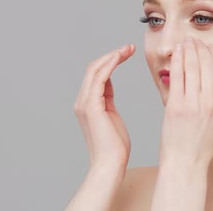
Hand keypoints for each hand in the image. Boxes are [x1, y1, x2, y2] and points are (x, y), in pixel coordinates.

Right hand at [73, 44, 135, 169]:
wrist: (110, 164)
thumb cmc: (115, 147)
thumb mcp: (112, 116)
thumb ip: (108, 100)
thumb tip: (109, 85)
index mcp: (87, 104)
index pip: (96, 75)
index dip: (111, 61)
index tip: (127, 52)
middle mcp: (82, 101)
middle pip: (94, 68)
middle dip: (112, 55)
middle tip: (130, 47)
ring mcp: (84, 103)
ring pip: (95, 70)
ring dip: (113, 56)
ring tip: (128, 49)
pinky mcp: (91, 106)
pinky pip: (100, 78)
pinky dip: (110, 64)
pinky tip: (121, 57)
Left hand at [158, 37, 212, 167]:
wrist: (186, 160)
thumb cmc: (204, 139)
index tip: (208, 46)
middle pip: (208, 63)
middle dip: (200, 47)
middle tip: (194, 40)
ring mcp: (194, 104)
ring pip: (192, 66)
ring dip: (188, 49)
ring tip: (185, 42)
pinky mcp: (176, 105)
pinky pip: (177, 75)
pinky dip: (176, 60)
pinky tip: (175, 53)